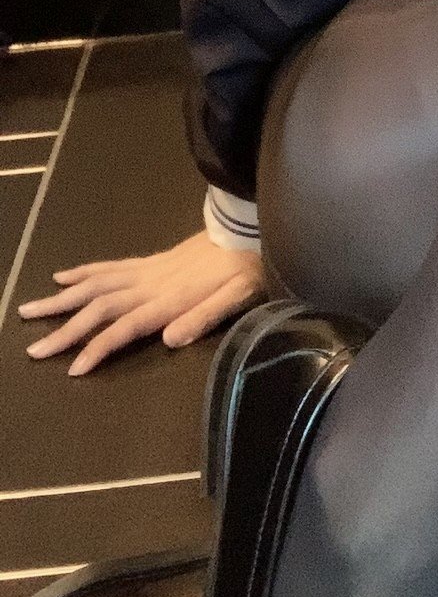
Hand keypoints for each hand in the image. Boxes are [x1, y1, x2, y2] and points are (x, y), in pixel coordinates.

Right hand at [17, 230, 266, 375]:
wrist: (247, 227)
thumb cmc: (246, 268)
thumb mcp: (237, 297)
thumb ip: (205, 317)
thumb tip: (171, 339)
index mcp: (170, 299)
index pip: (125, 327)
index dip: (99, 347)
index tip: (73, 369)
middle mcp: (150, 284)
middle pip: (98, 307)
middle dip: (64, 329)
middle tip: (33, 349)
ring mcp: (146, 271)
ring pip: (95, 285)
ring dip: (61, 299)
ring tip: (31, 310)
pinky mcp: (149, 262)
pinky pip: (109, 266)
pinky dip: (82, 273)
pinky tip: (62, 277)